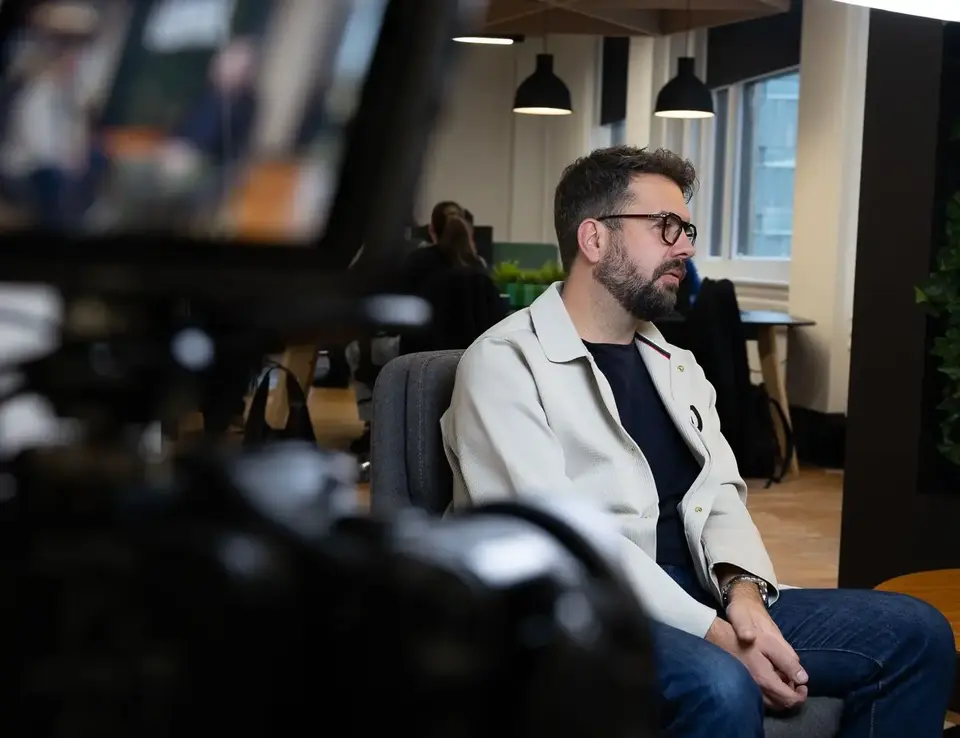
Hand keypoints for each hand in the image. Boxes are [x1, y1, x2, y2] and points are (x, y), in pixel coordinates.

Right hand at [725, 592, 808, 709]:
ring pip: (772, 703)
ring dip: (782, 695)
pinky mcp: (744, 686)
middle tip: (796, 683)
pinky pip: (763, 698)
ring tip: (784, 679)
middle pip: (782, 705)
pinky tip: (771, 679)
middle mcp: (758, 690)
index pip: (790, 699)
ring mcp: (750, 689)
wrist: (720, 640)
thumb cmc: (746, 640)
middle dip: (793, 696)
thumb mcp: (771, 645)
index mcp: (767, 681)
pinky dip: (772, 693)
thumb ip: (788, 663)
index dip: (801, 695)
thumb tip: (804, 679)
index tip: (804, 684)